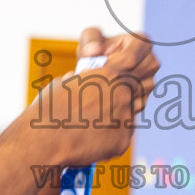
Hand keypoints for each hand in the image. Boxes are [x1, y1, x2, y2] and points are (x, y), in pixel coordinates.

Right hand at [33, 27, 158, 165]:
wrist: (42, 144)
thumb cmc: (49, 108)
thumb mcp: (69, 80)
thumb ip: (91, 76)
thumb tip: (95, 76)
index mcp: (109, 72)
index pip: (141, 50)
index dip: (137, 51)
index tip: (126, 58)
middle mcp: (123, 93)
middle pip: (151, 75)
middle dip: (140, 74)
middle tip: (121, 79)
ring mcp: (125, 118)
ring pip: (140, 102)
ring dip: (127, 101)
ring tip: (101, 106)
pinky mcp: (123, 140)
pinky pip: (126, 128)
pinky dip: (112, 128)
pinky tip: (92, 132)